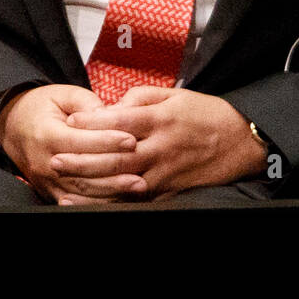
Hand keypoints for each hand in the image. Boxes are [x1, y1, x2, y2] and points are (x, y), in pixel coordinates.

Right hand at [0, 84, 145, 204]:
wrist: (13, 127)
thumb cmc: (42, 107)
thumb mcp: (62, 94)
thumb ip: (86, 102)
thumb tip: (110, 113)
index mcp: (46, 134)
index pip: (80, 141)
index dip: (107, 141)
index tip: (131, 139)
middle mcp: (44, 161)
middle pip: (84, 171)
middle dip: (115, 170)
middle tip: (141, 166)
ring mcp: (46, 181)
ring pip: (82, 191)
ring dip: (112, 190)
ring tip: (137, 185)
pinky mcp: (50, 192)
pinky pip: (77, 202)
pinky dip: (99, 202)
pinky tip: (119, 197)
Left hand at [55, 86, 269, 203]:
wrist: (242, 142)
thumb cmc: (207, 114)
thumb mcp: (177, 94)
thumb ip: (143, 97)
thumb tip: (114, 105)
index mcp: (162, 119)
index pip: (120, 121)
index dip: (93, 121)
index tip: (70, 120)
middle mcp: (161, 147)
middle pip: (116, 155)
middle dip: (83, 159)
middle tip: (56, 159)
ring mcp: (166, 172)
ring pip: (124, 181)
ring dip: (93, 185)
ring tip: (67, 186)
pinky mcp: (171, 191)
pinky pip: (138, 198)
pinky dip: (115, 201)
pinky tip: (96, 204)